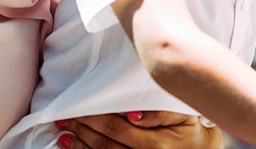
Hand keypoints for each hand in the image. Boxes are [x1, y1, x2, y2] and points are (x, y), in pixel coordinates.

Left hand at [59, 111, 220, 148]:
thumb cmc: (192, 130)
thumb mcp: (183, 115)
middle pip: (105, 146)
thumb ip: (161, 113)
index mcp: (155, 145)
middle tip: (64, 119)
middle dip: (82, 132)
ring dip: (81, 147)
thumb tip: (133, 114)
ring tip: (64, 137)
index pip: (115, 130)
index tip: (76, 110)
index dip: (93, 120)